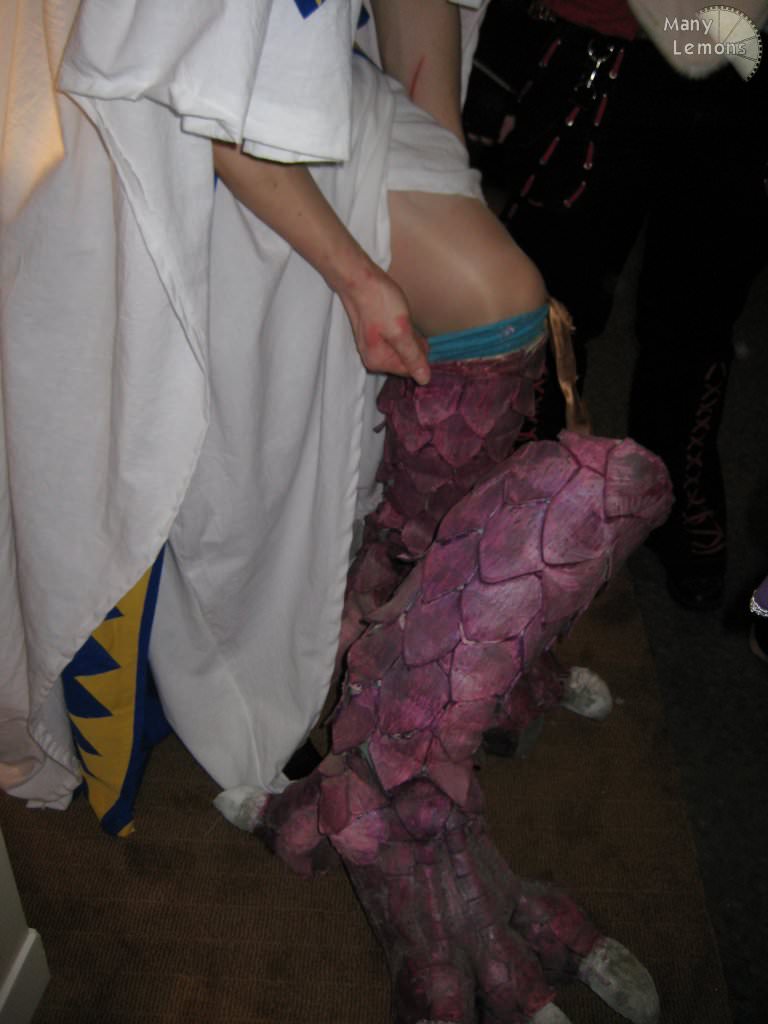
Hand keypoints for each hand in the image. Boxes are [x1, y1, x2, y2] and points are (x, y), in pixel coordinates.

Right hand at [338, 262, 430, 384]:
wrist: (358, 279)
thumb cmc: (379, 302)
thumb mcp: (401, 331)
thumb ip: (413, 356)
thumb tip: (424, 380)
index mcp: (378, 362)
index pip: (410, 369)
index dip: (420, 352)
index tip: (416, 334)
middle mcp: (373, 358)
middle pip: (405, 360)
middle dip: (412, 344)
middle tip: (407, 323)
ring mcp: (371, 346)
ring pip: (400, 348)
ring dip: (406, 335)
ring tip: (400, 317)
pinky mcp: (372, 334)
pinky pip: (393, 339)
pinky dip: (399, 330)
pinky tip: (396, 316)